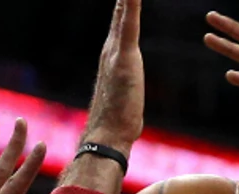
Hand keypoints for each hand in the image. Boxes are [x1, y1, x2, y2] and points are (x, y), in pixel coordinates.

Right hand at [81, 0, 143, 152]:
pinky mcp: (124, 56)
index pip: (121, 20)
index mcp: (113, 55)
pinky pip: (128, 22)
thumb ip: (127, 88)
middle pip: (120, 9)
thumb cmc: (118, 122)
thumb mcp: (126, 98)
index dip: (125, 2)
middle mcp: (110, 48)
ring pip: (123, 11)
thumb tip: (129, 96)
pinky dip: (131, 3)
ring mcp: (115, 50)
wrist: (108, 135)